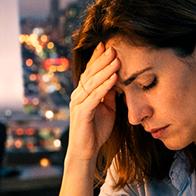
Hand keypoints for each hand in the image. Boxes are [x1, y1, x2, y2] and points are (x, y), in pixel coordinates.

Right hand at [67, 43, 120, 163]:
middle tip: (113, 47)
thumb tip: (117, 79)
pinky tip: (114, 78)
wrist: (86, 151)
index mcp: (83, 93)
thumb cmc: (96, 130)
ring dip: (105, 70)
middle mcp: (78, 95)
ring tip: (116, 59)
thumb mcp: (107, 108)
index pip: (90, 71)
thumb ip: (109, 94)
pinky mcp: (82, 113)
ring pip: (92, 82)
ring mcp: (78, 103)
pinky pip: (94, 96)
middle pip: (90, 73)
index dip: (97, 58)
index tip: (107, 45)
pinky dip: (105, 86)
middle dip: (102, 60)